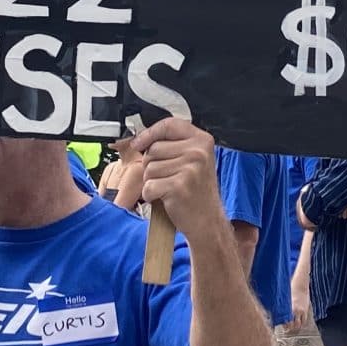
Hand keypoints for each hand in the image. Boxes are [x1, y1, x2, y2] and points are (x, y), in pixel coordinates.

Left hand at [127, 117, 224, 232]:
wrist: (207, 221)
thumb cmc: (196, 192)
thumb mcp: (193, 161)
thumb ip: (172, 146)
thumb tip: (138, 139)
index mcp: (202, 140)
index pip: (169, 124)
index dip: (149, 133)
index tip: (139, 144)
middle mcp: (198, 152)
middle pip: (154, 149)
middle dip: (152, 165)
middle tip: (168, 178)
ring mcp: (190, 169)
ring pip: (149, 168)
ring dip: (152, 181)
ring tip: (169, 189)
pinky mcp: (178, 186)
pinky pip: (149, 186)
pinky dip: (151, 196)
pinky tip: (167, 199)